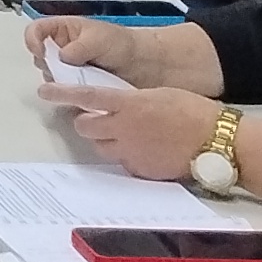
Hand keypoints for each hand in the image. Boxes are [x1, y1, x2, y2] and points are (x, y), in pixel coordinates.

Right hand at [15, 14, 223, 91]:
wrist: (147, 65)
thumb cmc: (123, 44)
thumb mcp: (100, 38)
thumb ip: (79, 47)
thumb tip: (62, 58)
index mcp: (63, 31)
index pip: (36, 32)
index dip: (33, 41)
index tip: (41, 52)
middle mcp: (62, 52)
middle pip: (40, 59)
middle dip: (49, 66)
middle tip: (67, 70)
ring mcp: (69, 72)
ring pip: (51, 80)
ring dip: (61, 83)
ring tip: (81, 83)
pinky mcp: (79, 90)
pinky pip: (65, 95)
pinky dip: (71, 97)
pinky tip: (84, 96)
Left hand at [48, 82, 227, 182]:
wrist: (216, 141)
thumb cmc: (193, 111)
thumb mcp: (158, 95)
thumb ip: (132, 101)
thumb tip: (117, 104)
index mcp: (128, 104)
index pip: (85, 97)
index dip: (61, 94)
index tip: (45, 92)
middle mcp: (123, 128)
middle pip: (85, 126)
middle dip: (87, 121)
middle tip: (98, 118)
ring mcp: (129, 152)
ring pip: (100, 146)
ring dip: (104, 139)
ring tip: (124, 134)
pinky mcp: (139, 170)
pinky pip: (121, 162)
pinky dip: (124, 155)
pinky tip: (143, 150)